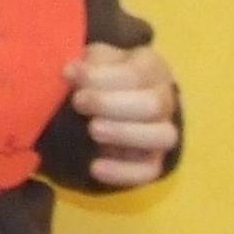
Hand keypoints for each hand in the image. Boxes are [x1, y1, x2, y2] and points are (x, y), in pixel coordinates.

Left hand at [68, 43, 178, 187]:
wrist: (106, 105)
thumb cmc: (100, 76)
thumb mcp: (94, 61)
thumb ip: (87, 64)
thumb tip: (72, 71)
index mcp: (152, 68)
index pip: (136, 74)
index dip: (101, 77)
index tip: (68, 75)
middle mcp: (165, 100)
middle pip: (154, 104)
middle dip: (112, 104)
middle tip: (79, 102)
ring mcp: (162, 132)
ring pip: (163, 136)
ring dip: (125, 134)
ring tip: (92, 130)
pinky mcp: (153, 161)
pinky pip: (149, 171)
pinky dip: (124, 172)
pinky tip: (95, 167)